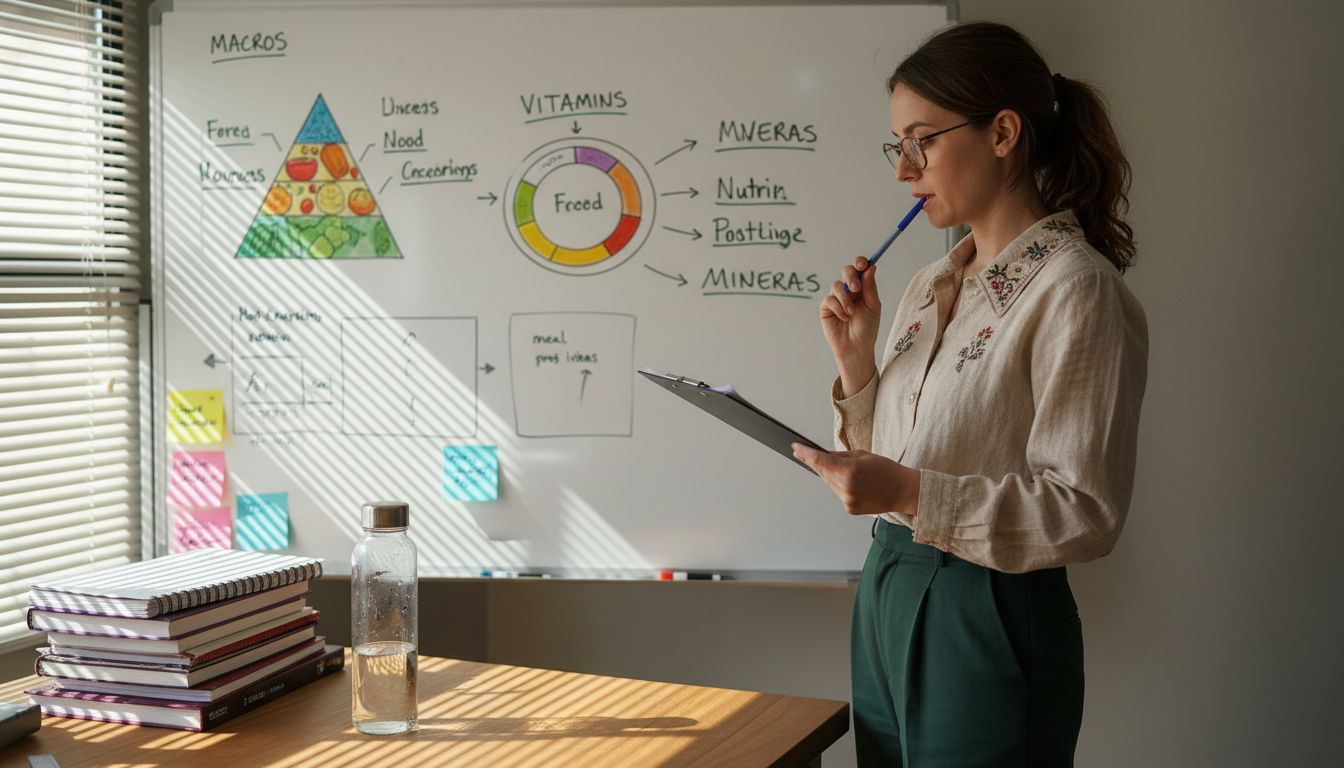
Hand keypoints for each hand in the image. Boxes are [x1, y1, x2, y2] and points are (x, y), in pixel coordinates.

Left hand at [791, 443, 919, 516]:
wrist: (904, 491)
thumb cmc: (886, 470)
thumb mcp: (862, 455)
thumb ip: (839, 456)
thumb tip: (821, 456)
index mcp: (849, 470)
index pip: (819, 461)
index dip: (805, 454)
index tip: (795, 447)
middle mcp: (845, 487)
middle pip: (822, 472)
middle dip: (814, 463)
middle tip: (803, 452)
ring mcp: (846, 500)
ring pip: (829, 484)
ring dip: (830, 475)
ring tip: (843, 469)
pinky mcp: (849, 508)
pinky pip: (838, 493)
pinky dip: (840, 486)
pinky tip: (852, 483)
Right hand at [821, 258, 880, 392]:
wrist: (856, 347)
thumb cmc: (867, 329)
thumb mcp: (872, 306)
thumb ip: (870, 286)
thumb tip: (871, 266)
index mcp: (862, 288)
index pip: (860, 269)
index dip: (860, 263)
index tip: (862, 264)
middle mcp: (849, 291)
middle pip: (846, 271)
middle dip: (850, 277)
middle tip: (856, 289)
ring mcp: (836, 299)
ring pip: (836, 285)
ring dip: (845, 299)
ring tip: (851, 313)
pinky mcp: (826, 308)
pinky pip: (829, 299)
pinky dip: (838, 308)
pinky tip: (844, 318)